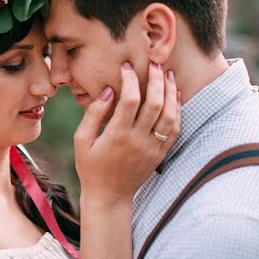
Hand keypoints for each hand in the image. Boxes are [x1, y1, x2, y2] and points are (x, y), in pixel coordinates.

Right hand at [74, 62, 181, 209]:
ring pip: (169, 115)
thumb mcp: (81, 140)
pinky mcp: (161, 154)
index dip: (130, 79)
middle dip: (156, 79)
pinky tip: (175, 95)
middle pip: (154, 103)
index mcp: (116, 136)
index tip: (127, 66)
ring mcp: (152, 149)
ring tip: (168, 74)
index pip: (129, 100)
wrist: (109, 196)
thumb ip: (93, 114)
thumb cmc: (90, 166)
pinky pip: (175, 130)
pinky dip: (178, 110)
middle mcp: (137, 141)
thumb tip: (108, 90)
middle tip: (154, 63)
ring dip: (171, 92)